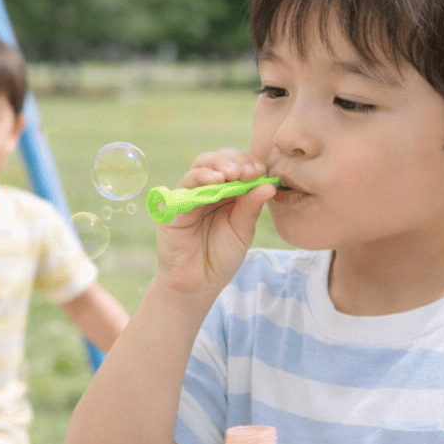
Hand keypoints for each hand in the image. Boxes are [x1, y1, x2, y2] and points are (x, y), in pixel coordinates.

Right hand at [155, 148, 275, 296]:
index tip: (262, 172)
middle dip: (236, 161)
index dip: (249, 164)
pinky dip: (201, 177)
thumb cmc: (220, 258)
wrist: (198, 284)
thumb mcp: (242, 230)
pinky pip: (186, 184)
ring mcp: (190, 195)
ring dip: (219, 165)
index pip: (237, 166)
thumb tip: (269, 184)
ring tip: (234, 174)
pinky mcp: (174, 205)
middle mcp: (208, 190)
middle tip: (250, 171)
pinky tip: (217, 181)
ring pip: (201, 165)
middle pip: (219, 160)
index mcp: (227, 193)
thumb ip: (251, 207)